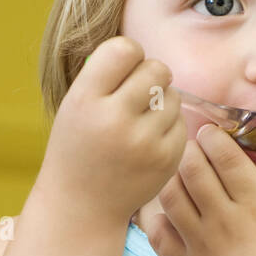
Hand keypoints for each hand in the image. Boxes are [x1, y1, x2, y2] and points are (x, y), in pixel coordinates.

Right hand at [36, 36, 187, 227]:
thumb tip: (142, 51)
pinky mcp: (166, 160)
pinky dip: (168, 127)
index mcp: (86, 100)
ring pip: (173, 96)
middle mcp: (115, 119)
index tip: (121, 71)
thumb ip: (104, 75)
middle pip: (156, 69)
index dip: (128, 55)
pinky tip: (148, 141)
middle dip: (150, 76)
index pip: (125, 49)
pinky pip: (181, 123)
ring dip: (160, 103)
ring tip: (139, 122)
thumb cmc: (79, 147)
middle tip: (136, 95)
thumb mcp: (74, 106)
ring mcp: (144, 142)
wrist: (82, 206)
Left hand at [138, 123, 255, 255]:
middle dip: (187, 150)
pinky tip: (158, 212)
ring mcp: (200, 243)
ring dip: (169, 178)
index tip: (208, 132)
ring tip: (170, 171)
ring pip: (171, 197)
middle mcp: (224, 220)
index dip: (214, 140)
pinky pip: (158, 236)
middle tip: (184, 144)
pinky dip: (154, 219)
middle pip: (193, 171)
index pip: (228, 161)